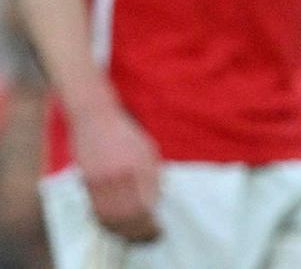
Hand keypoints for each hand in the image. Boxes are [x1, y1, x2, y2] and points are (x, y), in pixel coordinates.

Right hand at [70, 105, 160, 241]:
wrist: (95, 118)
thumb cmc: (125, 133)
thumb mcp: (148, 150)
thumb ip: (153, 176)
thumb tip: (156, 202)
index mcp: (138, 166)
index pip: (146, 204)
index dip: (151, 221)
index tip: (159, 229)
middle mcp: (119, 175)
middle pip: (129, 215)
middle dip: (139, 230)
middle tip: (149, 236)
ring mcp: (101, 180)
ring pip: (111, 216)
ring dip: (123, 230)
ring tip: (133, 234)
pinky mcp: (87, 182)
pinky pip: (97, 210)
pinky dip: (107, 222)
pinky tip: (116, 225)